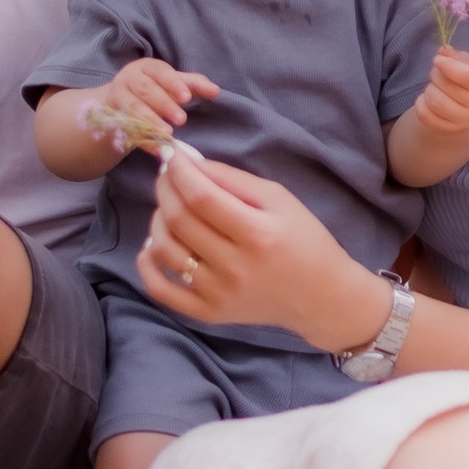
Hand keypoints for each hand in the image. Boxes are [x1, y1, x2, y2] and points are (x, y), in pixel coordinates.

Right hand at [88, 57, 218, 151]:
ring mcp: (117, 98)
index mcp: (146, 67)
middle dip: (164, 104)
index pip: (159, 71)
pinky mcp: (112, 118)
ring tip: (168, 135)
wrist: (118, 105)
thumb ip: (193, 85)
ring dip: (151, 122)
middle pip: (146, 90)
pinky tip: (157, 149)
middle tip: (182, 119)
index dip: (173, 83)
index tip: (187, 97)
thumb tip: (216, 91)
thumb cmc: (153, 90)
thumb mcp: (172, 84)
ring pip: (133, 108)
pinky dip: (143, 140)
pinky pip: (127, 128)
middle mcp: (128, 79)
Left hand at [139, 150, 387, 353]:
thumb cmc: (304, 240)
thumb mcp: (279, 198)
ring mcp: (219, 294)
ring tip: (169, 207)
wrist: (321, 296)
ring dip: (157, 219)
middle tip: (168, 175)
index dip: (179, 171)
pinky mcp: (209, 314)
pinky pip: (161, 289)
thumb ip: (232, 179)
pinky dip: (147, 263)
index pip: (201, 197)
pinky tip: (154, 244)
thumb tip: (188, 162)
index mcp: (258, 235)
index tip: (172, 154)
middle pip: (179, 220)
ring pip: (165, 249)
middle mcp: (236, 268)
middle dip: (165, 188)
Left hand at [410, 45, 468, 142]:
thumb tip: (443, 52)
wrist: (466, 111)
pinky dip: (421, 102)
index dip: (449, 66)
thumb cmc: (468, 82)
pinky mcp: (447, 130)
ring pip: (434, 101)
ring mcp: (464, 123)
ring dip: (429, 88)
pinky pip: (424, 114)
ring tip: (435, 86)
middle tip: (439, 73)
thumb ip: (456, 56)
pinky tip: (429, 100)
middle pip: (446, 86)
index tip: (437, 60)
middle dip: (436, 74)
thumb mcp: (468, 64)